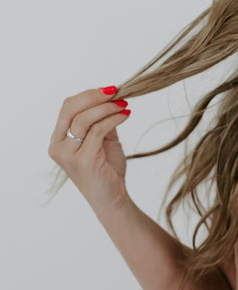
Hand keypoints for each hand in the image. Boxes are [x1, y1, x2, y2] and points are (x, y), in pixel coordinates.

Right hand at [48, 86, 132, 216]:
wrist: (113, 199)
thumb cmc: (107, 171)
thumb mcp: (103, 140)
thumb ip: (101, 120)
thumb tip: (111, 97)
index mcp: (58, 140)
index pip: (67, 108)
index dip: (88, 95)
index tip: (109, 90)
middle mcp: (58, 147)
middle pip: (70, 109)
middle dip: (94, 97)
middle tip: (116, 92)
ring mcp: (69, 154)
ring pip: (85, 119)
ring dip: (107, 108)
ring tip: (124, 105)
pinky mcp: (84, 160)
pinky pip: (98, 130)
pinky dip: (114, 119)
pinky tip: (126, 114)